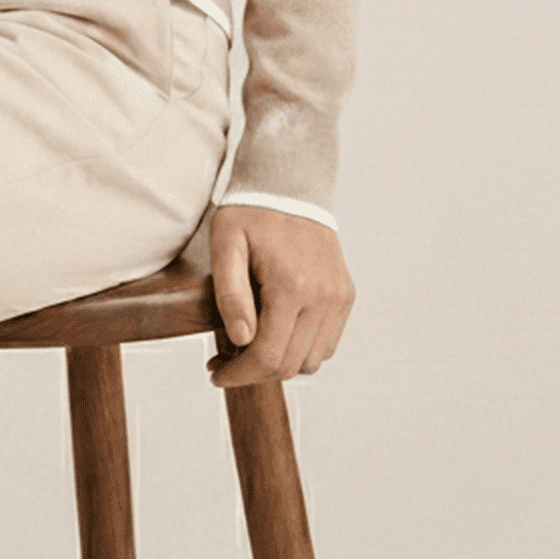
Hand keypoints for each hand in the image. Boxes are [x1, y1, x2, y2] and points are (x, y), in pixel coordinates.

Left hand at [206, 204, 353, 385]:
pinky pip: (326, 343)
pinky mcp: (345, 295)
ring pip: (310, 361)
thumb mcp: (226, 242)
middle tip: (225, 361)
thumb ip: (230, 292)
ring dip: (280, 362)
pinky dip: (302, 348)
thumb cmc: (252, 211)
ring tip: (250, 343)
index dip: (238, 375)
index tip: (214, 373)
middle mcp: (323, 298)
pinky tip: (277, 329)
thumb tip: (240, 339)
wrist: (291, 183)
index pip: (268, 357)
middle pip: (289, 366)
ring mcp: (338, 298)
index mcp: (291, 286)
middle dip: (253, 373)